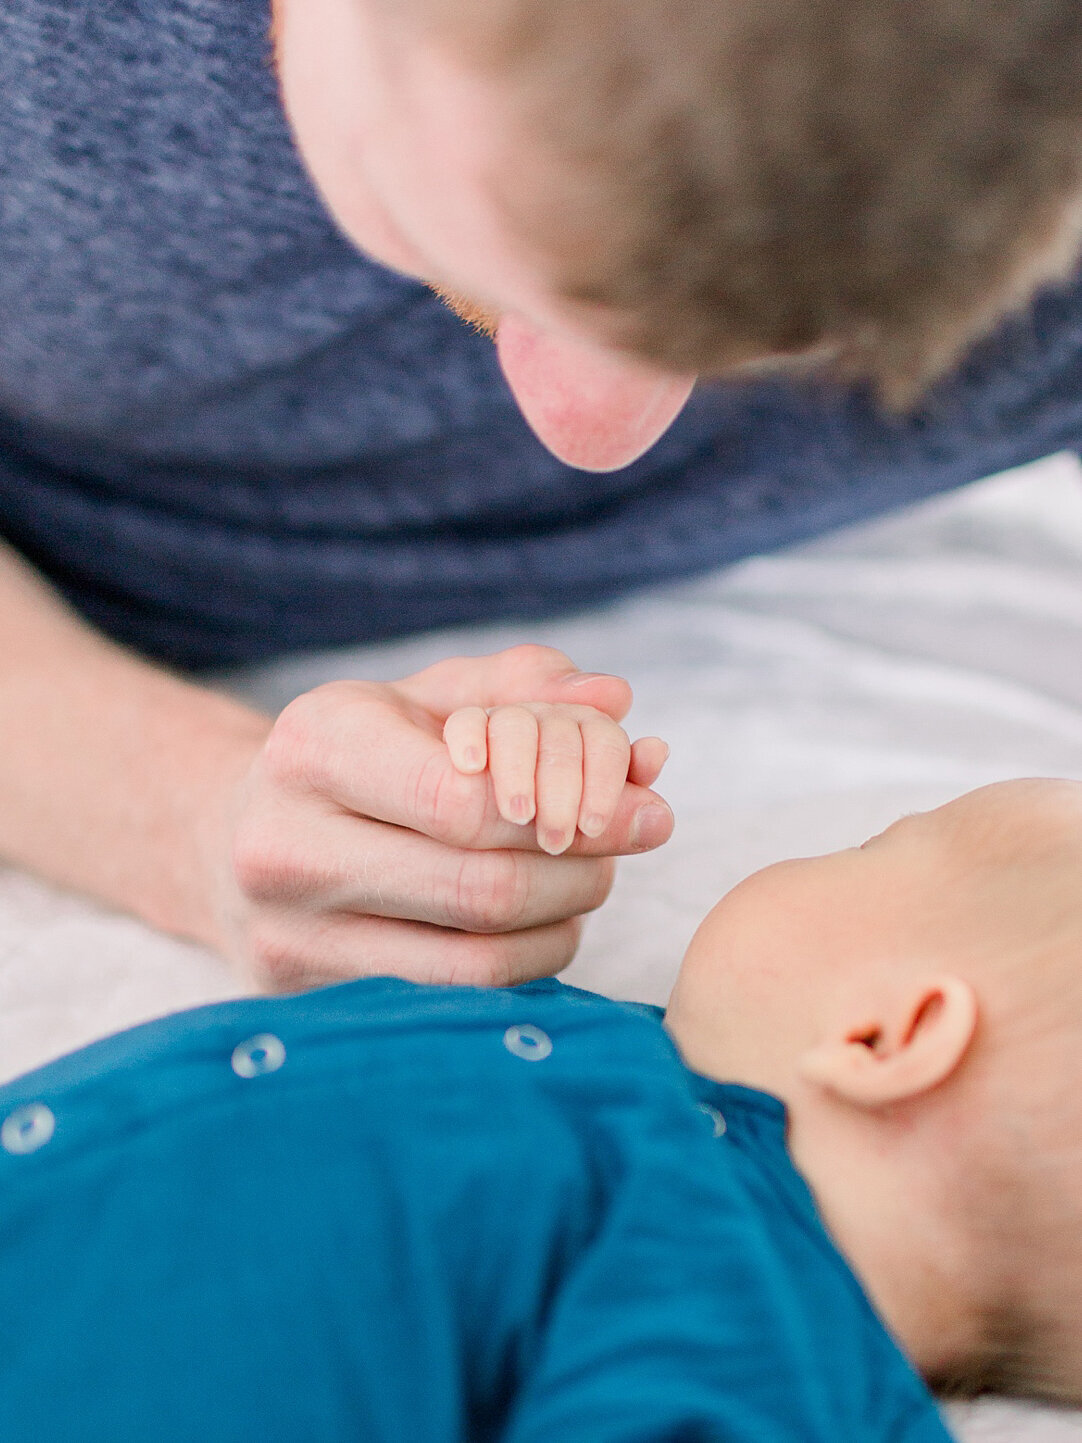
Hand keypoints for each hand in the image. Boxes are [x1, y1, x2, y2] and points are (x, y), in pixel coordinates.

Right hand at [217, 646, 673, 991]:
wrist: (229, 836)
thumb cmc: (356, 756)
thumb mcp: (423, 699)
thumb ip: (521, 689)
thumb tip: (616, 700)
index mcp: (315, 746)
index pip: (465, 801)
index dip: (577, 810)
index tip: (649, 809)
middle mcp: (284, 844)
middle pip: (480, 889)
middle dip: (583, 872)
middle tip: (626, 852)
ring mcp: (286, 933)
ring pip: (475, 961)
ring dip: (563, 927)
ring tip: (587, 886)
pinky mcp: (298, 995)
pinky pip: (449, 998)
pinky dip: (522, 968)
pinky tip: (539, 930)